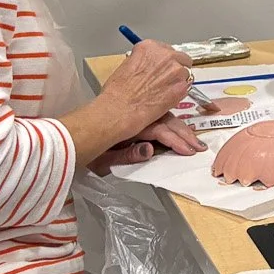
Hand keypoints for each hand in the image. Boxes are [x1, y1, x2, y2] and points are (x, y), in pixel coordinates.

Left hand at [87, 113, 205, 173]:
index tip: (190, 150)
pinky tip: (180, 128)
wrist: (74, 138)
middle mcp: (137, 117)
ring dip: (182, 129)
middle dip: (185, 135)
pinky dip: (172, 123)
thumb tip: (149, 150)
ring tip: (194, 139)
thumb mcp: (107, 158)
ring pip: (165, 118)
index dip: (177, 141)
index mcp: (132, 124)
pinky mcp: (136, 118)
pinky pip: (159, 117)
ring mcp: (137, 116)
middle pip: (168, 122)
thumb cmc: (90, 151)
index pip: (161, 131)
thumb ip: (128, 154)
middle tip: (199, 146)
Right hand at [98, 40, 194, 130]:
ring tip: (162, 91)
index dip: (165, 60)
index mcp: (150, 47)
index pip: (167, 49)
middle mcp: (165, 55)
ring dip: (177, 81)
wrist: (120, 109)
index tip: (162, 66)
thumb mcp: (127, 65)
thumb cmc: (118, 91)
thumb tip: (151, 64)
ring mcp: (176, 70)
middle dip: (175, 69)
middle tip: (165, 80)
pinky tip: (165, 99)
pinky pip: (185, 87)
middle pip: (181, 58)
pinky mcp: (182, 86)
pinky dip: (178, 93)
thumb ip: (144, 60)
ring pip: (185, 73)